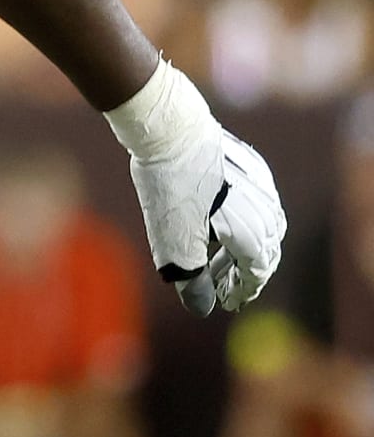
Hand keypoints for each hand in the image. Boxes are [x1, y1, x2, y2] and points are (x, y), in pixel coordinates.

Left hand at [108, 62, 284, 315]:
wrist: (170, 128)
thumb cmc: (172, 190)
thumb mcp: (175, 244)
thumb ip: (193, 280)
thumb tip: (204, 308)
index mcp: (253, 231)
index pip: (258, 270)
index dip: (243, 289)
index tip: (227, 301)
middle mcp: (265, 207)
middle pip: (265, 248)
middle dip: (243, 270)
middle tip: (220, 284)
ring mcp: (260, 182)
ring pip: (263, 222)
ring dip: (242, 244)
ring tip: (215, 255)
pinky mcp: (248, 162)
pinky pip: (256, 199)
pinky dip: (242, 218)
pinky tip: (217, 219)